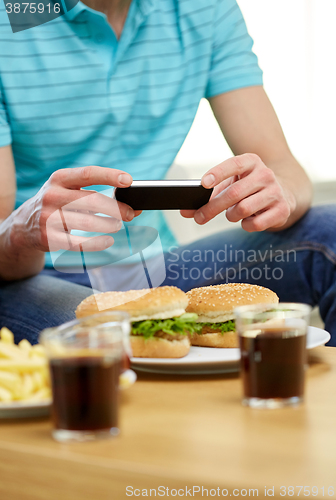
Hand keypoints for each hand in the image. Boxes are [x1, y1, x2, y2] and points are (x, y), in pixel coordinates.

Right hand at [10, 166, 140, 252]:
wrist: (25, 225)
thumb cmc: (58, 204)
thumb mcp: (70, 192)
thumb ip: (98, 196)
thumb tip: (134, 208)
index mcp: (59, 178)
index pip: (88, 173)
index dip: (110, 176)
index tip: (129, 180)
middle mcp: (52, 195)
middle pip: (92, 200)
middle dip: (116, 208)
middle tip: (129, 214)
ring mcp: (49, 217)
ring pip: (88, 223)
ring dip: (109, 225)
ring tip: (117, 226)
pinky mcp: (49, 238)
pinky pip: (79, 243)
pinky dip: (98, 243)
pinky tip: (108, 241)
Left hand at [181, 154, 295, 231]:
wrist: (283, 193)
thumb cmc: (248, 188)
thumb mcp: (230, 184)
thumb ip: (208, 196)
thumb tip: (185, 212)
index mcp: (251, 162)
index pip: (233, 165)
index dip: (217, 173)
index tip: (203, 184)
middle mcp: (265, 174)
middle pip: (233, 193)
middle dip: (212, 208)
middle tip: (198, 218)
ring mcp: (276, 191)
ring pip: (243, 209)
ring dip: (231, 215)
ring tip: (232, 214)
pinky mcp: (282, 209)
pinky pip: (255, 223)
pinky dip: (245, 225)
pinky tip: (247, 220)